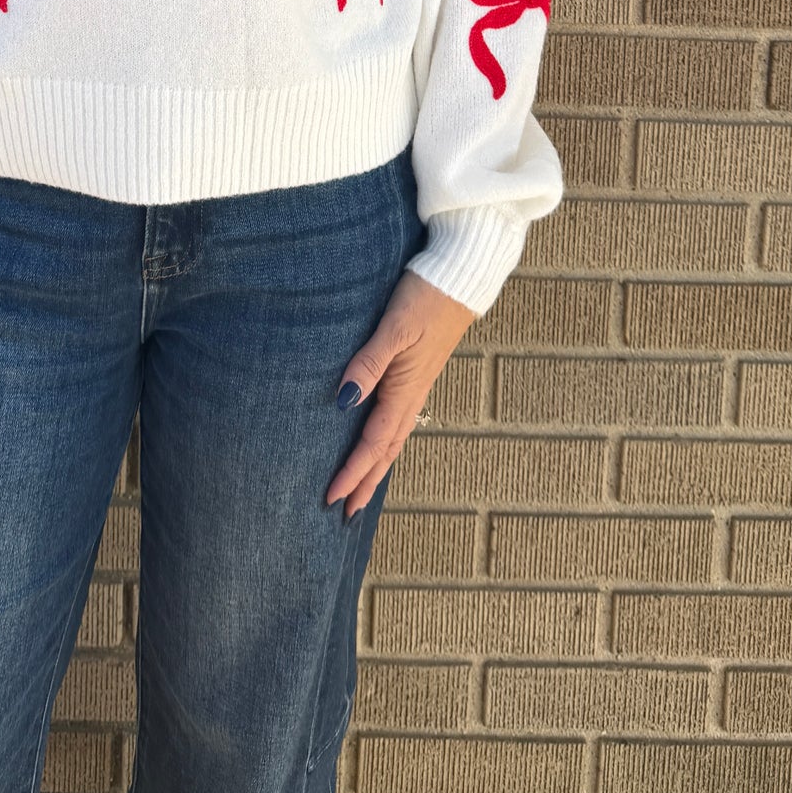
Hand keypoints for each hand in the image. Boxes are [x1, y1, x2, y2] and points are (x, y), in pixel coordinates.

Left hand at [326, 269, 473, 518]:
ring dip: (375, 467)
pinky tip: (378, 440)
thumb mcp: (394, 329)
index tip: (331, 499)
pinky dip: (384, 442)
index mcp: (404, 390)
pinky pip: (398, 421)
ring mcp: (416, 386)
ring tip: (359, 489)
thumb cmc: (424, 298)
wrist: (460, 278)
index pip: (373, 444)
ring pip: (393, 439)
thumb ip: (368, 363)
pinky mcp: (417, 374)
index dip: (352, 473)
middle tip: (345, 514)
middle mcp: (411, 395)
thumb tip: (344, 401)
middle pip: (385, 452)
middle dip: (365, 483)